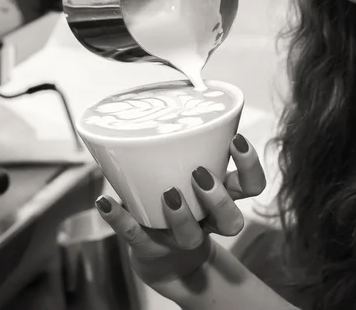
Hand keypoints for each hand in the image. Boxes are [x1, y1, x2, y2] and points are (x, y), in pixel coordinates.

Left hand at [95, 134, 265, 299]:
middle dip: (219, 198)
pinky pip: (134, 235)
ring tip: (168, 193)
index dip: (249, 166)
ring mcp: (179, 239)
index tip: (235, 139)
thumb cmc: (177, 201)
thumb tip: (160, 99)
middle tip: (199, 173)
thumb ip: (182, 146)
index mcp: (220, 198)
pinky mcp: (148, 247)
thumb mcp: (186, 173)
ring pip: (191, 237)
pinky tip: (105, 201)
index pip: (251, 187)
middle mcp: (207, 222)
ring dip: (181, 215)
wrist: (162, 257)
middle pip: (231, 220)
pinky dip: (118, 218)